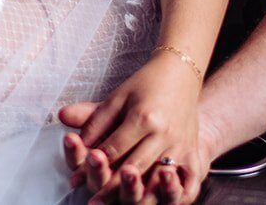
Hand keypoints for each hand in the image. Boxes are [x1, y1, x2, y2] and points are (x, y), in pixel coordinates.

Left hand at [59, 96, 224, 203]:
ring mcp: (181, 145)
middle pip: (135, 168)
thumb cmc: (146, 84)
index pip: (115, 149)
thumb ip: (94, 118)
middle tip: (95, 200)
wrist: (181, 74)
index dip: (95, 163)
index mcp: (144, 117)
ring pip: (158, 179)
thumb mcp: (117, 97)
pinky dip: (174, 192)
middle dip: (112, 186)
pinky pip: (187, 181)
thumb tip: (72, 136)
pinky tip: (160, 198)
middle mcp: (164, 134)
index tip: (80, 175)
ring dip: (140, 194)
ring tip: (122, 201)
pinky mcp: (193, 151)